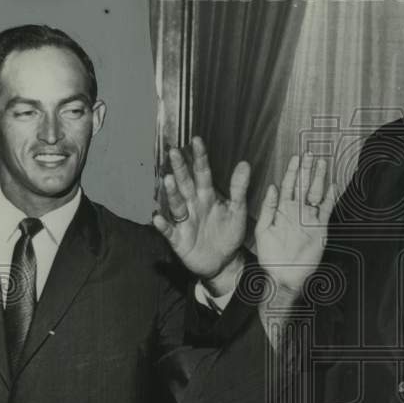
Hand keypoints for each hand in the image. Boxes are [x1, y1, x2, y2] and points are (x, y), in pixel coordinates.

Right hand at [153, 136, 248, 281]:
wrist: (224, 262)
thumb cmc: (229, 234)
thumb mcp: (237, 211)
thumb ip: (239, 189)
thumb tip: (245, 164)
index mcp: (207, 196)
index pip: (203, 173)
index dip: (200, 158)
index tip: (197, 140)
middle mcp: (193, 205)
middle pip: (185, 184)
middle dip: (180, 169)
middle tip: (174, 152)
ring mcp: (185, 221)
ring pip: (176, 204)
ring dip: (172, 193)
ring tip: (169, 180)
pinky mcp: (179, 239)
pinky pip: (170, 231)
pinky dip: (163, 225)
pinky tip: (158, 218)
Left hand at [255, 152, 336, 295]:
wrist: (284, 276)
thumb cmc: (270, 257)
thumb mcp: (263, 231)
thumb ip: (268, 208)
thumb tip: (272, 187)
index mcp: (282, 210)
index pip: (288, 185)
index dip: (292, 171)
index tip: (296, 157)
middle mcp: (296, 212)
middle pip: (304, 185)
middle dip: (307, 169)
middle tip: (311, 153)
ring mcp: (309, 219)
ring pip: (316, 194)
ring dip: (319, 178)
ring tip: (322, 163)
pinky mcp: (320, 228)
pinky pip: (326, 209)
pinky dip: (330, 198)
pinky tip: (333, 185)